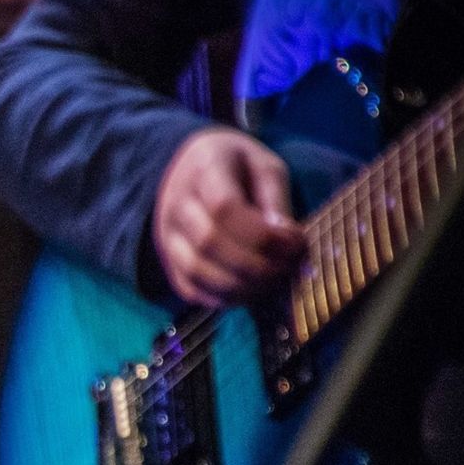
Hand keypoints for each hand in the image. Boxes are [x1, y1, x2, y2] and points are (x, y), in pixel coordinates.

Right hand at [152, 127, 306, 305]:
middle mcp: (176, 202)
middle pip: (209, 242)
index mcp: (204, 168)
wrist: (195, 170)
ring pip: (197, 271)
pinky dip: (223, 298)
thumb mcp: (266, 167)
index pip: (224, 208)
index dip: (263, 234)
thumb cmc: (239, 168)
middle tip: (290, 267)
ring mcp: (167, 234)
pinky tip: (250, 290)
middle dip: (256, 263)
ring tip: (273, 281)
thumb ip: (276, 200)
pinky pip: (190, 289)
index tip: (297, 242)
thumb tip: (287, 241)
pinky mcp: (168, 261)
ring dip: (241, 285)